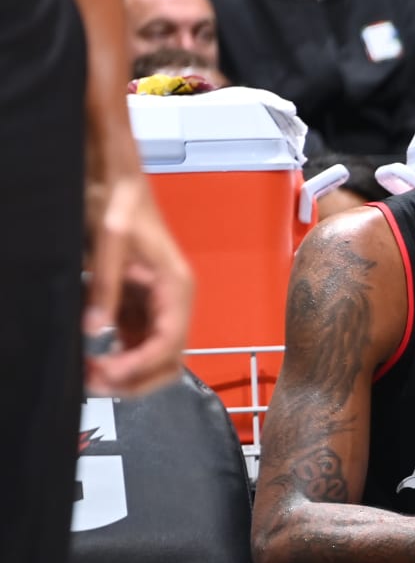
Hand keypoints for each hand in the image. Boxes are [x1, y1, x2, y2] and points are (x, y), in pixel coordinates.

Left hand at [84, 152, 192, 395]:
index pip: (170, 342)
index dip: (141, 364)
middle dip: (137, 379)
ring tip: (89, 375)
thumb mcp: (110, 241)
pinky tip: (92, 358)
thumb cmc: (121, 200)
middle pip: (169, 360)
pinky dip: (117, 357)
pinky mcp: (139, 304)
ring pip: (152, 356)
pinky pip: (134, 342)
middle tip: (97, 383)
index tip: (110, 374)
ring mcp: (157, 305)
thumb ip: (105, 286)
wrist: (117, 179)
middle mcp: (174, 300)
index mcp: (177, 286)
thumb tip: (94, 329)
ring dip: (126, 372)